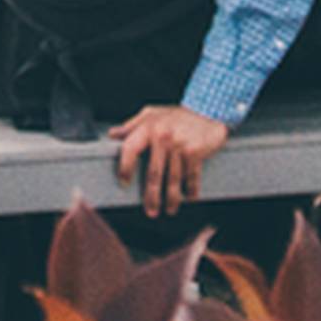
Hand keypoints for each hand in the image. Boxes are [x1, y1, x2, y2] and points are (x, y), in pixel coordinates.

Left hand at [110, 101, 230, 217]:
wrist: (208, 109)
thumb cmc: (178, 114)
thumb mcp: (152, 113)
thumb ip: (132, 124)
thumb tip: (113, 135)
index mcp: (149, 127)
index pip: (130, 149)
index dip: (125, 167)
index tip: (124, 182)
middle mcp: (163, 137)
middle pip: (154, 173)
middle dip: (152, 196)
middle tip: (150, 210)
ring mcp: (180, 145)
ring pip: (173, 178)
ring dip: (172, 198)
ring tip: (170, 210)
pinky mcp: (195, 152)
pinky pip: (191, 175)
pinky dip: (191, 189)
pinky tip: (190, 198)